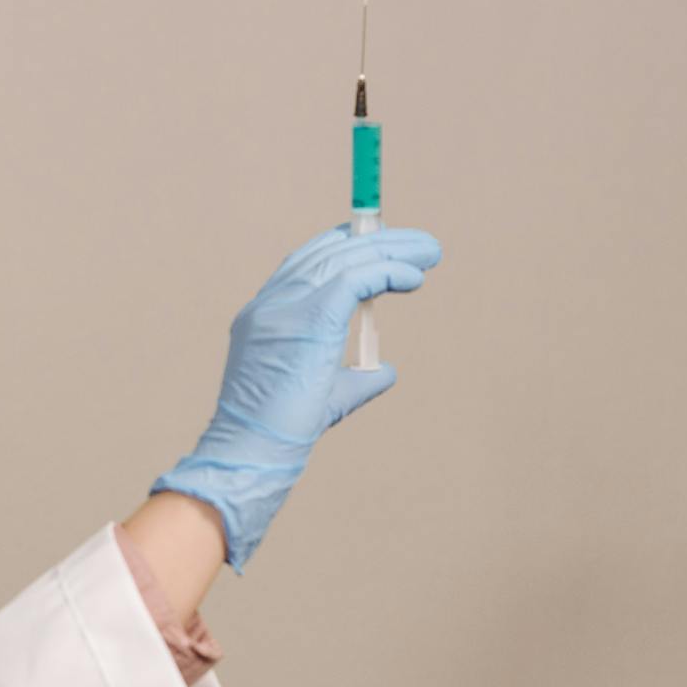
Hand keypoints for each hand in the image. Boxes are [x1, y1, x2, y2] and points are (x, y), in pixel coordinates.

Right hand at [149, 222, 442, 571]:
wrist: (256, 446)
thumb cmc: (284, 429)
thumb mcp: (324, 395)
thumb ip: (354, 378)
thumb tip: (385, 371)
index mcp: (263, 314)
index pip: (305, 261)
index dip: (343, 243)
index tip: (379, 240)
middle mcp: (271, 302)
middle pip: (329, 251)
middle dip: (378, 239)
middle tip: (421, 244)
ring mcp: (285, 305)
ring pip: (345, 257)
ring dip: (393, 250)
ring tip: (431, 252)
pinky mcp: (310, 316)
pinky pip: (357, 278)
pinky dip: (389, 272)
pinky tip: (414, 278)